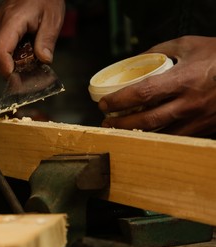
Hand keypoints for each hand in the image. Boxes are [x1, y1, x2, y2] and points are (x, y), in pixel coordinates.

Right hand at [0, 0, 65, 77]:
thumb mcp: (53, 19)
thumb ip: (47, 40)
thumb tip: (44, 60)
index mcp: (11, 21)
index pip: (0, 52)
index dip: (7, 70)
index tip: (19, 79)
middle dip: (11, 69)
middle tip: (30, 71)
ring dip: (10, 62)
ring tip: (28, 58)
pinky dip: (9, 55)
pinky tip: (22, 50)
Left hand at [98, 35, 215, 136]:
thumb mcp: (189, 45)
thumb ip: (159, 51)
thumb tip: (135, 61)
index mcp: (184, 79)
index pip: (143, 93)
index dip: (119, 100)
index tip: (104, 103)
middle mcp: (190, 103)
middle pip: (148, 120)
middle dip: (122, 123)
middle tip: (106, 121)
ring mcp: (198, 119)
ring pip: (161, 135)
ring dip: (136, 134)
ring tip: (121, 130)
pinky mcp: (204, 128)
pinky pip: (176, 138)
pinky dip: (158, 138)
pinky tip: (145, 134)